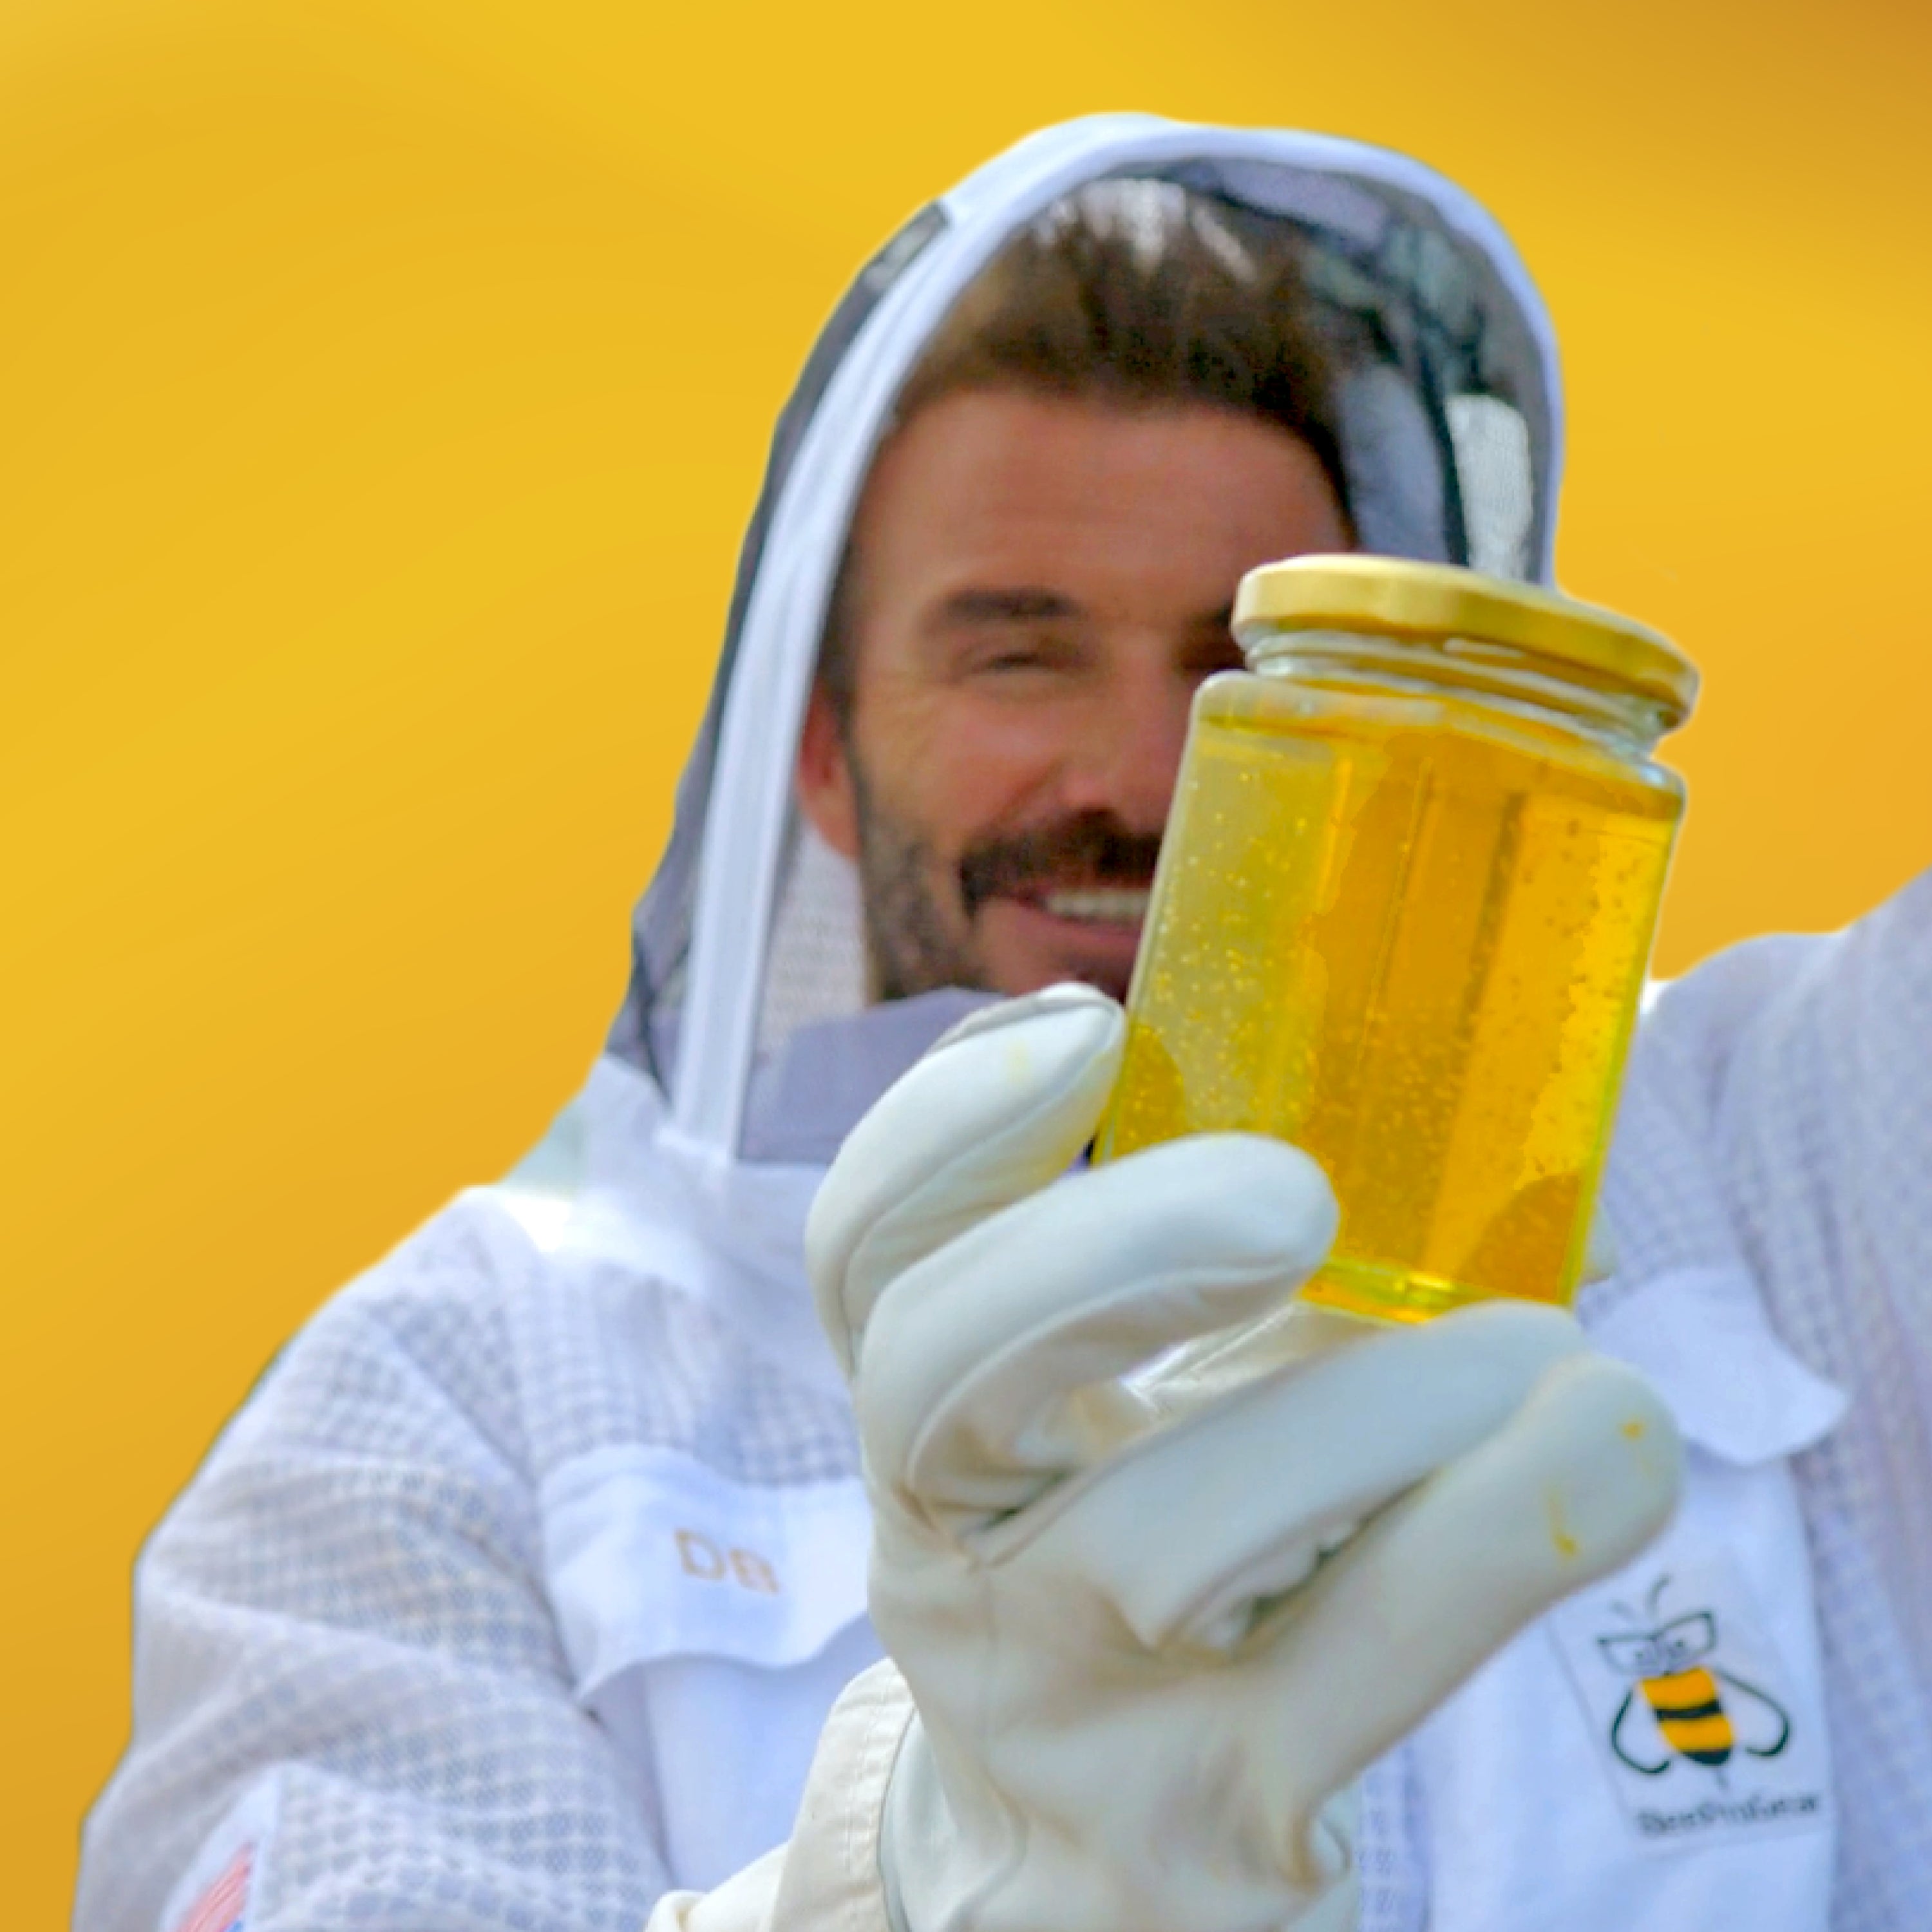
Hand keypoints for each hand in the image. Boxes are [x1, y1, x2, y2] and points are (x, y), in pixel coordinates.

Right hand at [807, 984, 1680, 1931]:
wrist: (1077, 1876)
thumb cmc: (1133, 1594)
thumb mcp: (1122, 1441)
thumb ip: (1200, 1300)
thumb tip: (1425, 1108)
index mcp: (932, 1430)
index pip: (869, 1264)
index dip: (941, 1135)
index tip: (1088, 1031)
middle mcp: (951, 1559)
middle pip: (938, 1380)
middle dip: (1105, 1253)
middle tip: (1295, 1195)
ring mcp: (1066, 1707)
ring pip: (1164, 1542)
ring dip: (1363, 1417)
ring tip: (1541, 1351)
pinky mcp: (1211, 1829)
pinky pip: (1351, 1671)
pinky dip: (1488, 1543)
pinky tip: (1610, 1448)